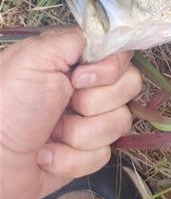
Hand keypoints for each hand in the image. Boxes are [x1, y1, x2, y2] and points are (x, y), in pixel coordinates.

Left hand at [0, 27, 141, 198]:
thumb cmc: (6, 103)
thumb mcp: (36, 57)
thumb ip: (77, 39)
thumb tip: (111, 39)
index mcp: (78, 61)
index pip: (122, 56)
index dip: (110, 69)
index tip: (79, 78)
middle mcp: (89, 88)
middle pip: (130, 87)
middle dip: (95, 102)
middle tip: (64, 105)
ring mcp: (90, 122)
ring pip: (120, 122)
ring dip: (80, 133)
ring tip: (51, 134)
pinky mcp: (87, 155)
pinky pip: (103, 155)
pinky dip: (71, 158)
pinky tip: (47, 155)